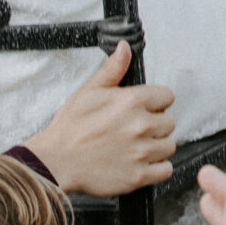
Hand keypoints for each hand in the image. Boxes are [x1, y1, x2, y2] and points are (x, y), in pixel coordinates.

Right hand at [26, 42, 175, 196]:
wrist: (56, 161)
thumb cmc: (70, 128)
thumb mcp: (89, 91)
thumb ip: (112, 70)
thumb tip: (125, 49)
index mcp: (131, 101)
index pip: (167, 97)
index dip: (155, 103)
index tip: (143, 110)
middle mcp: (141, 125)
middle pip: (169, 122)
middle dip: (154, 125)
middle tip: (134, 130)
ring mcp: (142, 151)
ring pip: (169, 146)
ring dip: (156, 147)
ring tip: (135, 147)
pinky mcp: (140, 175)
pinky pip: (166, 169)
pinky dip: (156, 168)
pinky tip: (139, 163)